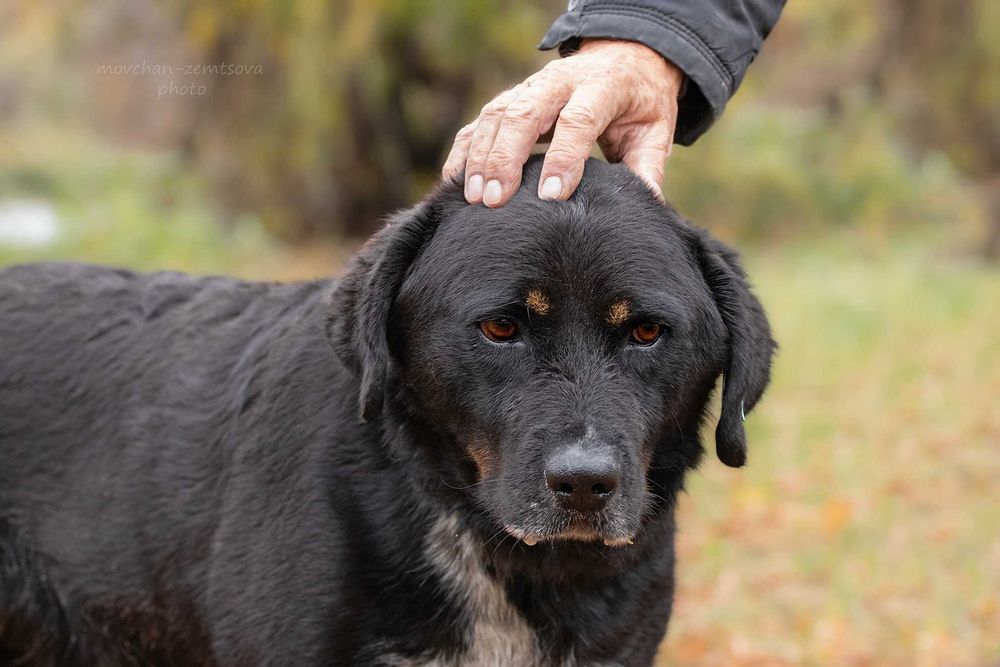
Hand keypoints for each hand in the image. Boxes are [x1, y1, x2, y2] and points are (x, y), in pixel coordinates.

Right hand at [442, 39, 683, 207]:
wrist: (624, 59)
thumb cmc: (639, 104)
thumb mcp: (655, 130)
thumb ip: (647, 167)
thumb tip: (644, 205)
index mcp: (601, 86)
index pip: (577, 121)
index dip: (563, 158)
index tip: (550, 196)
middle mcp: (559, 82)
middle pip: (524, 113)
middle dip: (505, 158)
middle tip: (495, 201)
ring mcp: (530, 87)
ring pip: (496, 115)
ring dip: (481, 157)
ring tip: (473, 197)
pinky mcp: (511, 98)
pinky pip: (481, 121)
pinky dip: (465, 150)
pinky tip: (455, 181)